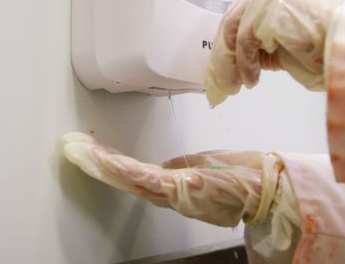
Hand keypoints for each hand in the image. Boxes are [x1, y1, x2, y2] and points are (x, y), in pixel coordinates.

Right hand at [61, 132, 281, 226]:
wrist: (270, 187)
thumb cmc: (245, 178)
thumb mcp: (206, 168)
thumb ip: (183, 167)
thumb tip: (165, 165)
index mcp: (177, 188)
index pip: (138, 176)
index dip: (115, 166)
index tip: (96, 153)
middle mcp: (170, 194)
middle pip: (127, 179)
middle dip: (99, 165)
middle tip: (74, 149)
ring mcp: (173, 192)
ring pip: (130, 179)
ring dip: (102, 165)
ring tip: (79, 152)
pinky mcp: (179, 188)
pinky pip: (144, 178)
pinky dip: (120, 168)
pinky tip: (103, 159)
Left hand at [206, 0, 341, 105]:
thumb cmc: (328, 48)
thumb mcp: (285, 39)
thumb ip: (262, 39)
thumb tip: (233, 57)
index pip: (241, 10)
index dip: (228, 41)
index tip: (224, 64)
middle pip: (233, 18)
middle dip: (224, 53)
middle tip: (222, 79)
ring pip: (234, 31)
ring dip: (231, 63)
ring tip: (235, 84)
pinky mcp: (270, 10)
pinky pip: (244, 42)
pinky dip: (244, 64)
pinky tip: (251, 80)